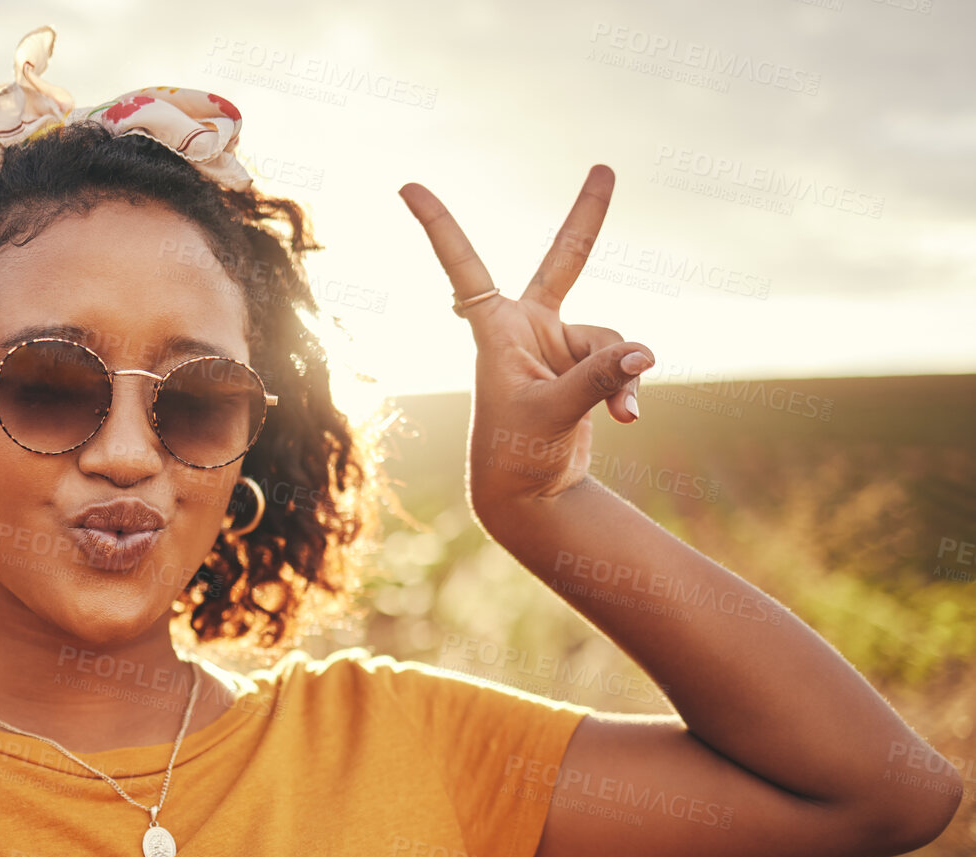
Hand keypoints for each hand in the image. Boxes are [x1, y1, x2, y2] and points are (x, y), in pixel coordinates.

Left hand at [399, 165, 653, 515]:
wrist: (530, 493)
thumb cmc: (517, 454)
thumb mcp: (553, 414)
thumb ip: (599, 378)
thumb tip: (644, 352)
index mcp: (496, 330)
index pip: (463, 267)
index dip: (438, 226)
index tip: (406, 187)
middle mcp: (526, 328)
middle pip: (564, 261)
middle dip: (588, 216)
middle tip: (606, 168)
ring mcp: (559, 345)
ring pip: (611, 340)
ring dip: (620, 375)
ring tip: (622, 414)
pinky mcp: (585, 366)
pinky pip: (622, 362)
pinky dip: (628, 387)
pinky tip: (628, 418)